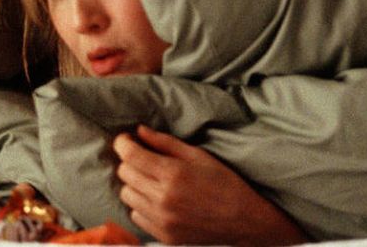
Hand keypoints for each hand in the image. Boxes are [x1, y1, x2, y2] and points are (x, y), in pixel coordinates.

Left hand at [113, 125, 306, 245]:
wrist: (244, 220)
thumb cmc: (223, 182)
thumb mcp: (197, 155)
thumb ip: (165, 142)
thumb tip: (140, 131)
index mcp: (172, 174)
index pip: (131, 156)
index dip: (123, 143)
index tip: (126, 139)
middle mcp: (162, 198)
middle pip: (124, 174)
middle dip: (129, 160)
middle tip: (142, 156)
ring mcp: (161, 219)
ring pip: (126, 194)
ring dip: (133, 183)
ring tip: (150, 178)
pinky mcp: (163, 235)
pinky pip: (135, 214)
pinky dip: (140, 204)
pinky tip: (156, 198)